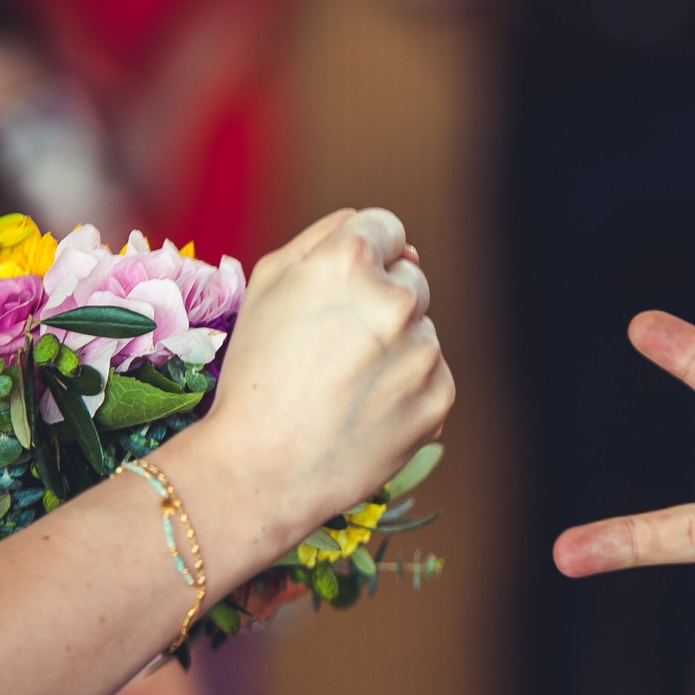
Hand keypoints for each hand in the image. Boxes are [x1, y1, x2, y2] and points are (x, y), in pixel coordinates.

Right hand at [192, 208, 453, 556]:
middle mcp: (396, 298)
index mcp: (350, 260)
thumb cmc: (255, 373)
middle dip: (380, 301)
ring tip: (343, 385)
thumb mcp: (267, 284)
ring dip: (394, 347)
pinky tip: (364, 410)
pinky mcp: (439, 396)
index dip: (364, 255)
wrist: (262, 468)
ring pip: (420, 331)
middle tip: (333, 347)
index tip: (344, 287)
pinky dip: (405, 389)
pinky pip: (432, 376)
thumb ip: (324, 237)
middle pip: (410, 278)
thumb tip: (376, 228)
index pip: (388, 227)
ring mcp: (423, 350)